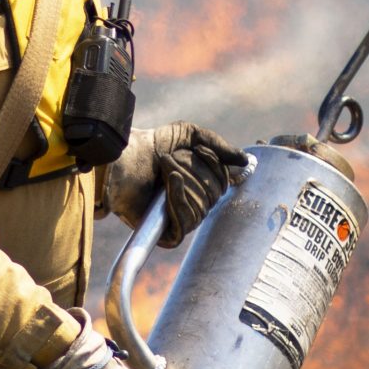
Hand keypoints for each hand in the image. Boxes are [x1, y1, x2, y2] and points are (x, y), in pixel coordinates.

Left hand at [104, 123, 248, 246]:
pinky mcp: (168, 233)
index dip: (214, 165)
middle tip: (170, 158)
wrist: (122, 159)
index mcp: (202, 184)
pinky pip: (187, 222)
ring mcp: (181, 219)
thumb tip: (246, 161)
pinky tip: (171, 183)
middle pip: (214, 195)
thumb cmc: (153, 145)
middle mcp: (194, 203)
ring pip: (202, 208)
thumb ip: (218, 145)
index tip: (198, 150)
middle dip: (194, 170)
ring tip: (164, 167)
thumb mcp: (189, 135)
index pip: (224, 183)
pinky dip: (180, 199)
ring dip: (183, 181)